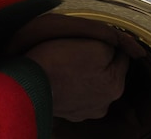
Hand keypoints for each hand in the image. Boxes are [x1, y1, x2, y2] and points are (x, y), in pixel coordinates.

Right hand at [11, 14, 146, 121]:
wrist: (28, 84)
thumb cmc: (59, 62)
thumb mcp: (95, 43)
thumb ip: (112, 44)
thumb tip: (115, 46)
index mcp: (115, 85)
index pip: (122, 57)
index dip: (111, 43)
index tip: (98, 37)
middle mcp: (104, 103)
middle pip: (108, 72)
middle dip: (99, 60)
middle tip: (81, 48)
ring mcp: (86, 111)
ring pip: (92, 83)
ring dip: (86, 73)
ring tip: (69, 61)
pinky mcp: (69, 112)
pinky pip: (76, 92)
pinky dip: (72, 84)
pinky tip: (62, 76)